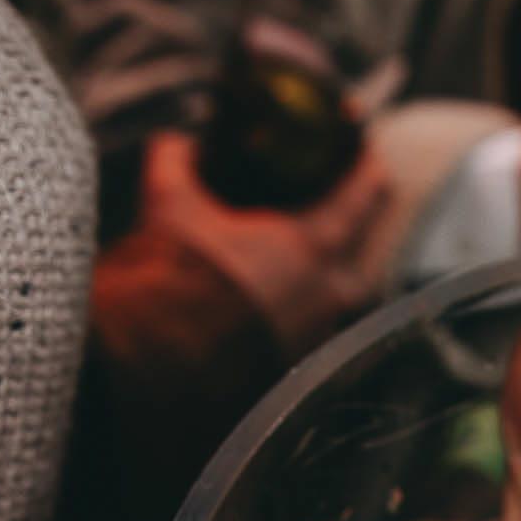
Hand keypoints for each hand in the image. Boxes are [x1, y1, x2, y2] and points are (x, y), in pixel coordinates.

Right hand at [102, 129, 406, 361]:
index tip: (367, 153)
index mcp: (312, 249)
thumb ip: (177, 163)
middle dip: (349, 237)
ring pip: (335, 306)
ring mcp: (313, 342)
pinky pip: (306, 340)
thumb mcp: (169, 206)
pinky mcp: (290, 376)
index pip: (363, 196)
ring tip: (291, 272)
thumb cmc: (171, 280)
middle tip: (330, 219)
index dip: (366, 169)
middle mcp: (326, 299)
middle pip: (359, 259)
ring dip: (320, 286)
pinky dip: (293, 322)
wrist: (154, 366)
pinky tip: (265, 317)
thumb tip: (178, 143)